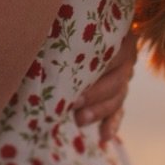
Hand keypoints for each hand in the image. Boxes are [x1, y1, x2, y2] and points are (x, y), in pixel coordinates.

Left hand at [71, 29, 136, 145]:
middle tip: (74, 104)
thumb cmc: (69, 27)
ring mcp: (124, 78)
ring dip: (99, 112)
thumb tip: (39, 41)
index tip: (74, 83)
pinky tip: (103, 137)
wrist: (83, 28)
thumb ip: (66, 37)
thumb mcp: (70, 29)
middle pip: (117, 81)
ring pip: (117, 98)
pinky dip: (112, 124)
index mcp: (118, 37)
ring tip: (80, 121)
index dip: (95, 71)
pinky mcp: (119, 94)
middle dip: (95, 95)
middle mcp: (126, 59)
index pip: (113, 55)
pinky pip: (119, 111)